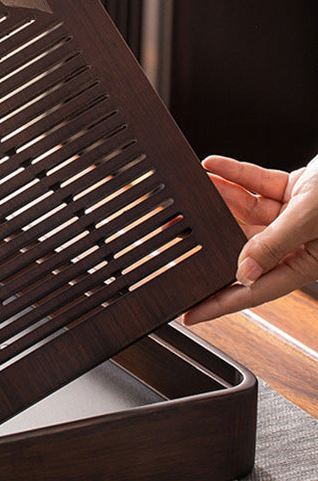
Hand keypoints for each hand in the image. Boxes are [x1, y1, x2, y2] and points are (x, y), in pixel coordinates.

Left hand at [183, 154, 317, 324]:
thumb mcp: (311, 218)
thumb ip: (275, 242)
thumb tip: (244, 270)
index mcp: (303, 263)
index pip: (254, 290)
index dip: (220, 304)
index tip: (190, 314)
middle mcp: (296, 243)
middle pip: (242, 246)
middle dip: (209, 238)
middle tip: (175, 234)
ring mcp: (294, 217)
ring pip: (245, 212)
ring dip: (219, 198)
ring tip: (191, 191)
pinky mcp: (294, 191)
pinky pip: (257, 184)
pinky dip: (236, 175)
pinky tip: (214, 166)